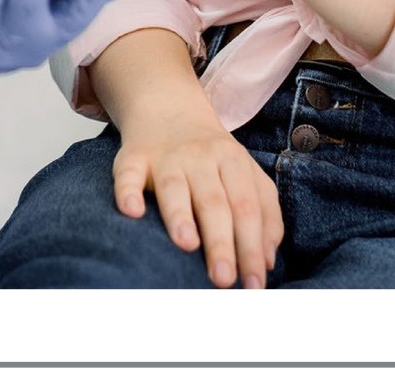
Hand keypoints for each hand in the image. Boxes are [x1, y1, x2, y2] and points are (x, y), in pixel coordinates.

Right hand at [111, 104, 282, 291]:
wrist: (168, 108)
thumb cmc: (212, 157)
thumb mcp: (246, 174)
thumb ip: (265, 214)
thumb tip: (266, 261)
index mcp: (233, 161)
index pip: (247, 208)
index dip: (252, 247)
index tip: (254, 285)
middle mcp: (200, 158)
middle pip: (213, 202)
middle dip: (220, 242)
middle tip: (224, 280)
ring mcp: (165, 156)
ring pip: (173, 187)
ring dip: (179, 216)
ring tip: (186, 245)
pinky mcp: (132, 157)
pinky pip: (127, 174)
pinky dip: (128, 192)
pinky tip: (131, 211)